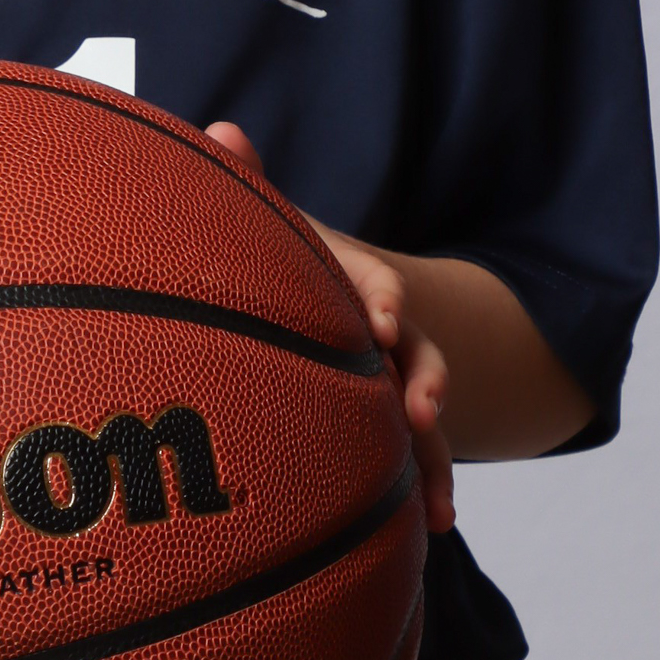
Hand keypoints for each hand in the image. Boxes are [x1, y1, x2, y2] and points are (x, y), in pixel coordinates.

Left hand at [204, 122, 454, 533]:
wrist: (313, 299)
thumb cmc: (277, 262)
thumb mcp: (269, 227)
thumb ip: (249, 186)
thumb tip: (222, 131)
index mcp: (349, 279)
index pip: (374, 280)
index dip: (381, 297)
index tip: (380, 320)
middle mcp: (379, 330)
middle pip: (415, 351)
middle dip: (424, 378)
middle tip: (424, 407)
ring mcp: (387, 380)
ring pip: (422, 414)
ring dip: (433, 451)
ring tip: (438, 502)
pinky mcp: (383, 424)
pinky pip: (409, 457)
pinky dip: (424, 487)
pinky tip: (433, 527)